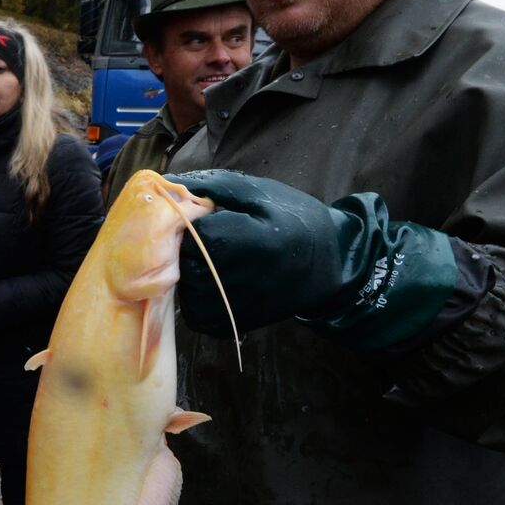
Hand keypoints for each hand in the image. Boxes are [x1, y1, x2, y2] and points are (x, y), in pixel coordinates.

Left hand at [166, 170, 456, 347]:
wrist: (331, 263)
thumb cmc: (295, 220)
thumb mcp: (261, 194)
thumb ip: (216, 186)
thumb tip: (173, 182)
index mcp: (243, 239)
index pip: (190, 233)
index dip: (190, 223)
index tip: (204, 218)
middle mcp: (238, 276)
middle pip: (185, 263)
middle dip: (189, 250)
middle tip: (209, 241)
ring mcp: (238, 303)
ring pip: (187, 292)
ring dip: (189, 275)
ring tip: (212, 260)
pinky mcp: (238, 322)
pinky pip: (198, 318)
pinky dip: (196, 301)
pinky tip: (212, 283)